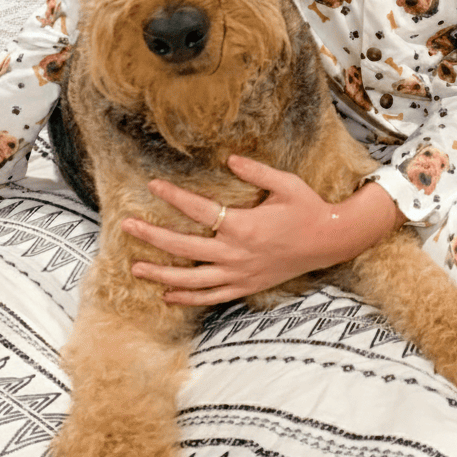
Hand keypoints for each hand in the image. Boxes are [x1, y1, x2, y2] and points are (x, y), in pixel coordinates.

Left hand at [122, 155, 399, 306]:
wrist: (330, 241)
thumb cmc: (308, 208)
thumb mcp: (286, 183)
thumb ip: (256, 171)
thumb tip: (229, 158)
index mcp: (243, 225)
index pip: (199, 209)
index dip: (173, 197)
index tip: (152, 186)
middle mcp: (236, 252)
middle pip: (185, 247)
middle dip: (153, 237)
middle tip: (127, 227)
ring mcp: (239, 273)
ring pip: (192, 279)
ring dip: (162, 275)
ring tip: (136, 268)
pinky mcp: (245, 286)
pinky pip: (211, 296)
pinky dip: (188, 297)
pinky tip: (167, 295)